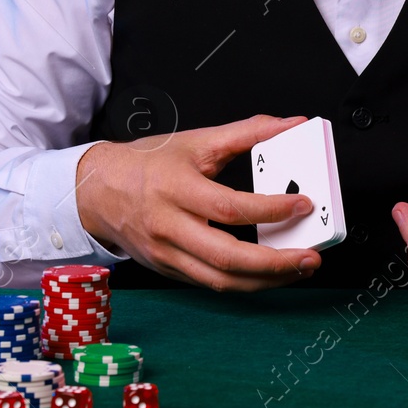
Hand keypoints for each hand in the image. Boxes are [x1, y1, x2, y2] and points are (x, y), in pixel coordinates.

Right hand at [76, 114, 322, 291]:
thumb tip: (289, 124)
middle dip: (275, 262)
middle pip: (227, 257)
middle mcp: (170, 227)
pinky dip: (244, 282)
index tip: (302, 204)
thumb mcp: (196, 141)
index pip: (230, 208)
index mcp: (176, 189)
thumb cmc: (147, 163)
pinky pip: (211, 284)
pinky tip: (268, 273)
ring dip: (265, 281)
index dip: (270, 210)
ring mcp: (167, 254)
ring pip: (221, 281)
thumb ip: (247, 132)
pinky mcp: (169, 270)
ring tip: (298, 269)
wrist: (97, 191)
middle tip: (311, 256)